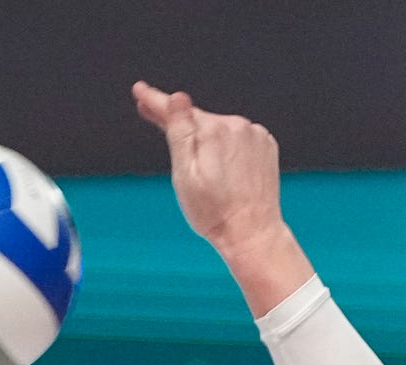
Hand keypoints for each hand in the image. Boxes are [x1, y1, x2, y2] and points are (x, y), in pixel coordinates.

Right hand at [130, 82, 315, 313]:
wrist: (252, 233)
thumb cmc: (214, 212)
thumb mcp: (185, 175)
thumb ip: (180, 133)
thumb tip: (177, 98)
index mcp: (212, 131)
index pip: (177, 110)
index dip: (155, 100)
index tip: (140, 90)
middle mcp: (236, 125)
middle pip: (199, 119)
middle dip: (179, 121)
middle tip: (151, 113)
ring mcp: (254, 135)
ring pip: (220, 129)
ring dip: (206, 138)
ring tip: (200, 166)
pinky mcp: (265, 145)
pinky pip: (238, 138)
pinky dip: (227, 146)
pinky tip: (222, 166)